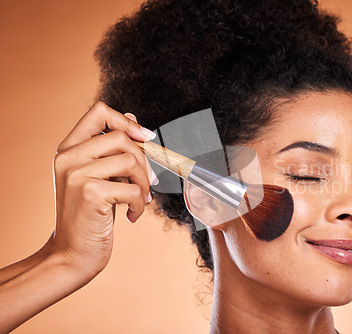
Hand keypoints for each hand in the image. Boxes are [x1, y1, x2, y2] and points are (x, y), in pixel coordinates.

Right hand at [50, 101, 156, 277]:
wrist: (72, 254)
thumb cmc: (91, 215)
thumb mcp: (100, 177)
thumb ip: (111, 150)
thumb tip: (132, 119)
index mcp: (69, 149)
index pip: (98, 112)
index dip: (126, 121)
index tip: (144, 138)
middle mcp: (68, 157)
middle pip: (122, 137)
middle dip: (144, 162)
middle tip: (146, 184)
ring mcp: (77, 174)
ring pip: (130, 160)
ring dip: (144, 183)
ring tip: (140, 200)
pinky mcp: (90, 193)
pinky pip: (133, 188)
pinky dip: (140, 204)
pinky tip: (132, 216)